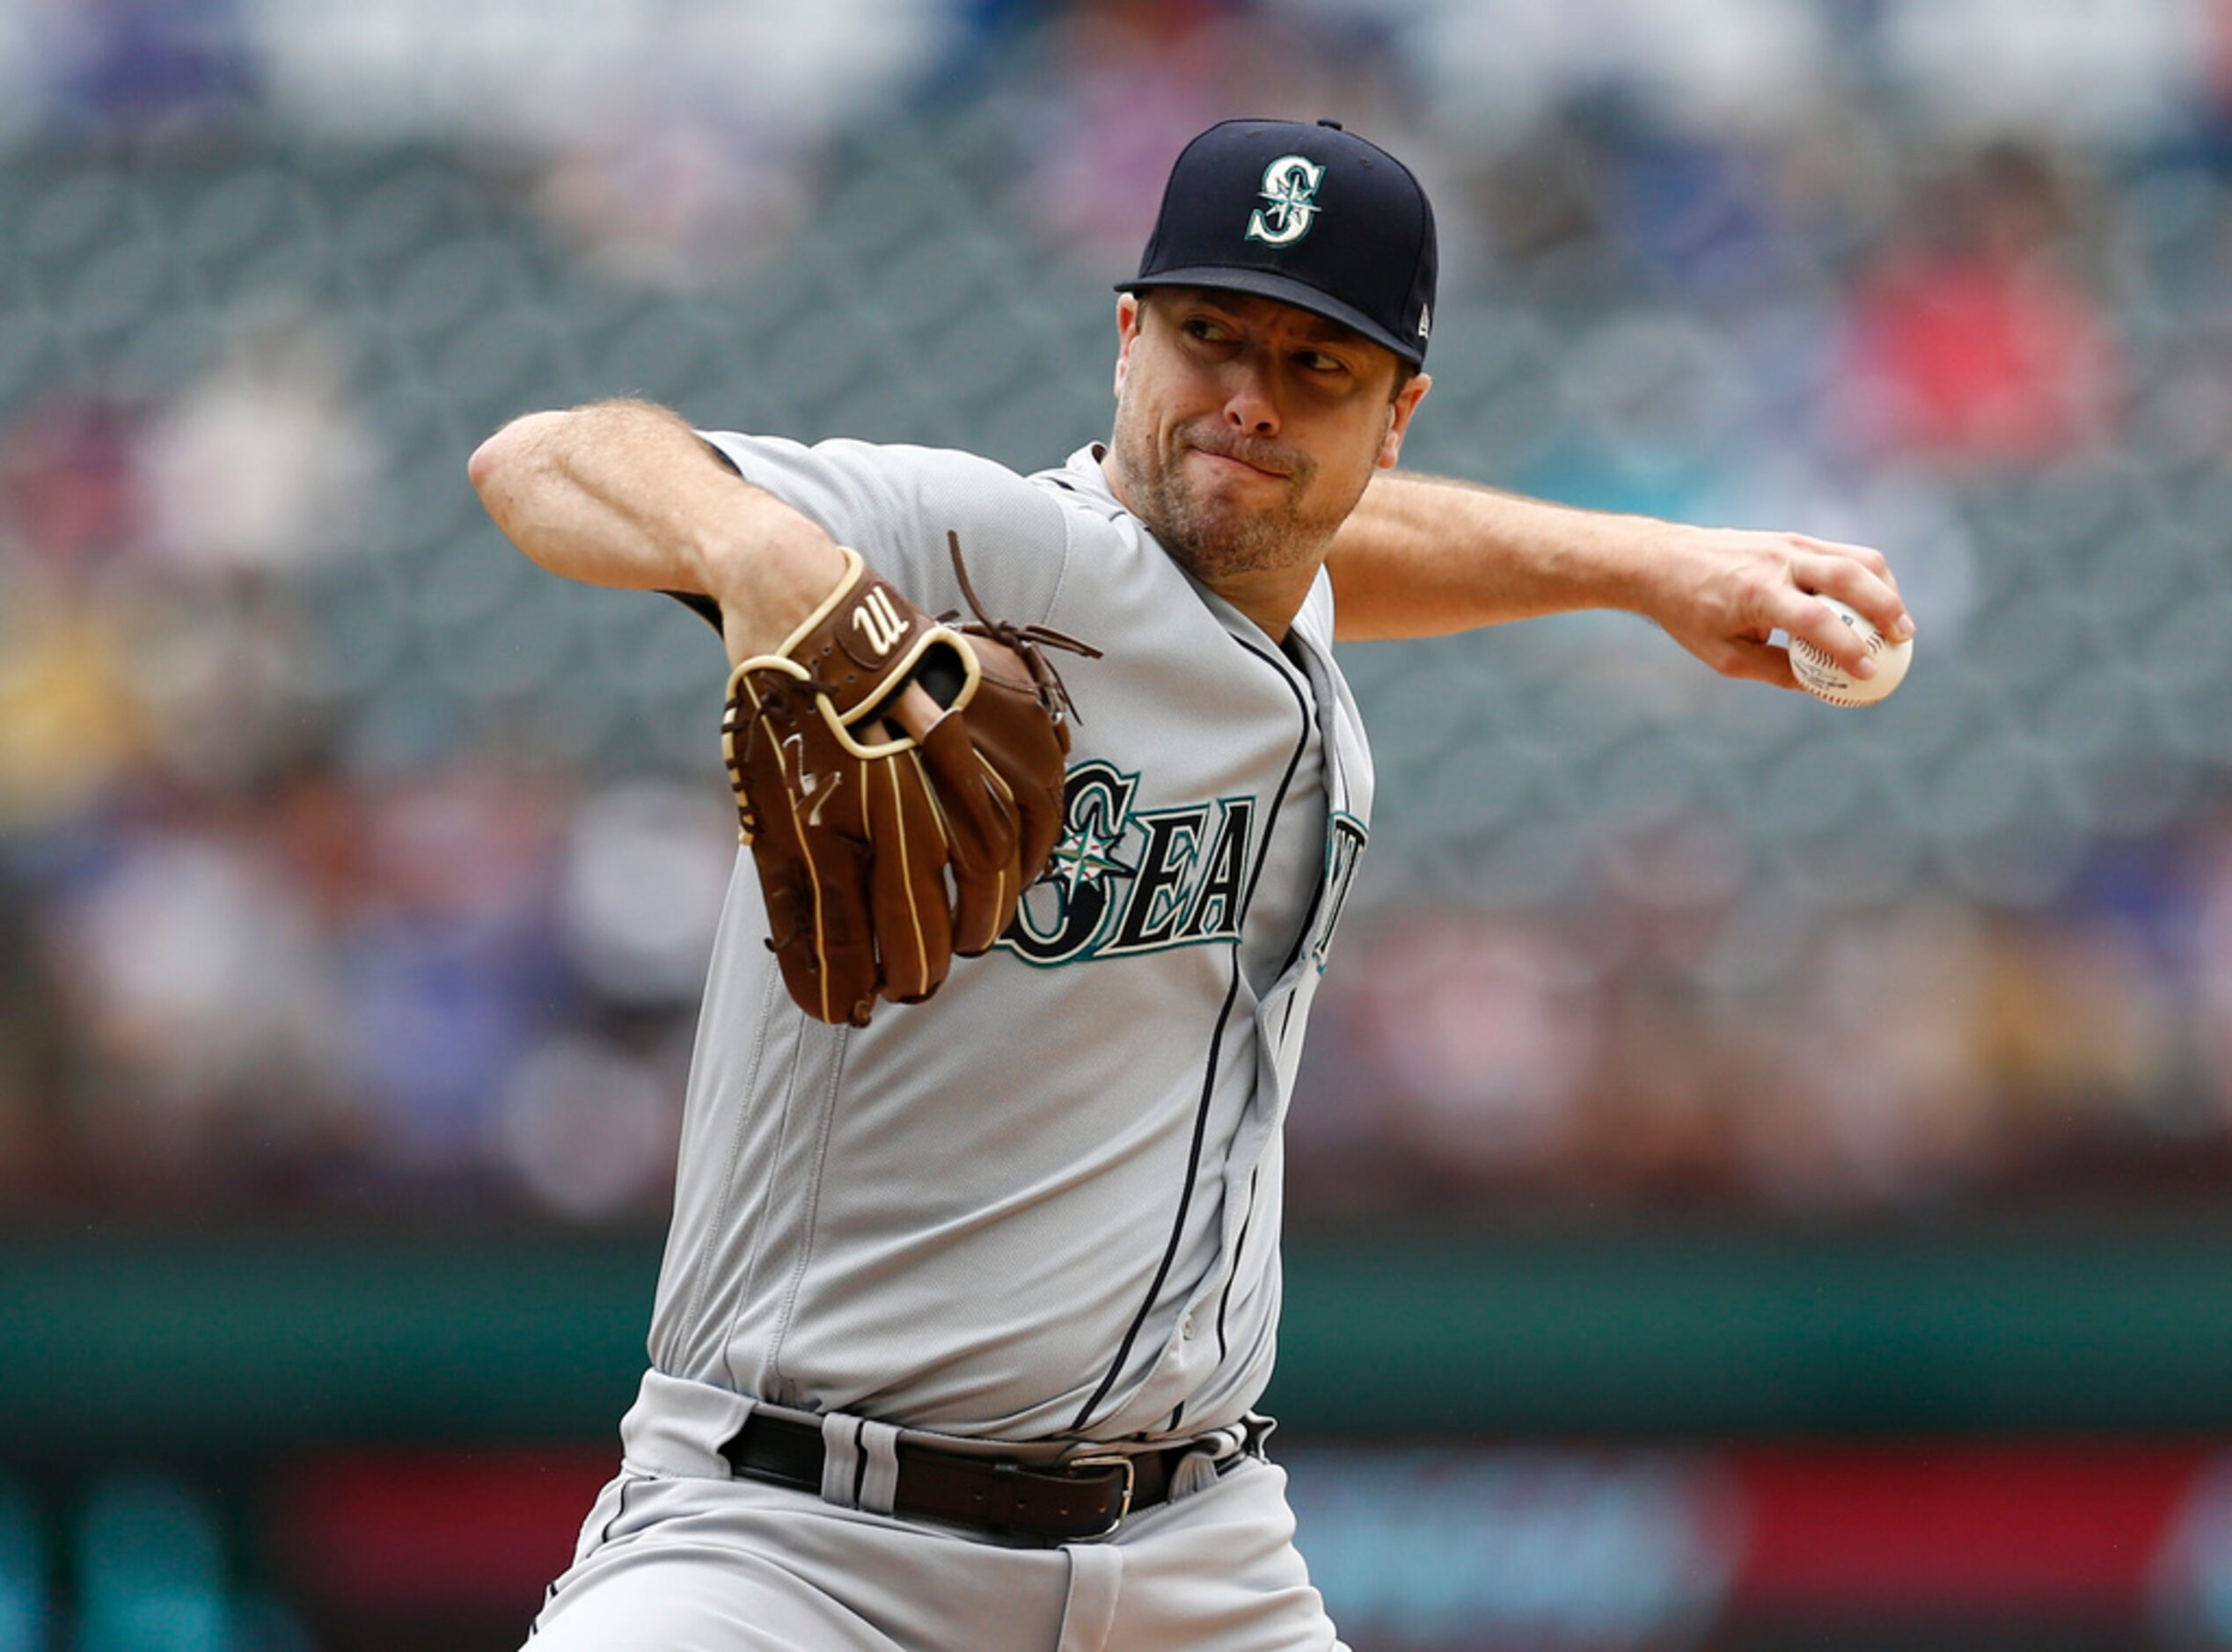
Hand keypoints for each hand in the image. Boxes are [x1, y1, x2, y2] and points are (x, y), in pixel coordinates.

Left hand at [1641, 525, 1913, 690]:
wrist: (1664, 561)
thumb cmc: (1690, 613)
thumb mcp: (1724, 655)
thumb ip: (1775, 671)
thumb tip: (1823, 688)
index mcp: (1756, 593)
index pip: (1815, 619)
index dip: (1846, 647)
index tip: (1867, 672)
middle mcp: (1779, 561)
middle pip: (1850, 575)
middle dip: (1886, 608)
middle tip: (1904, 640)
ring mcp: (1790, 544)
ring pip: (1857, 558)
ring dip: (1886, 589)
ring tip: (1898, 625)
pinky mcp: (1794, 538)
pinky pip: (1845, 554)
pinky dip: (1868, 578)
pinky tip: (1875, 605)